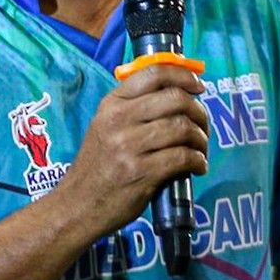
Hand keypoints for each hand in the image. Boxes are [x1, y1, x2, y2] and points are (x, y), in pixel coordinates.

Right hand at [49, 64, 208, 243]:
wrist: (77, 206)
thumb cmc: (97, 167)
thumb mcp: (105, 127)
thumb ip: (134, 109)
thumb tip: (178, 96)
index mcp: (112, 104)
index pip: (154, 74)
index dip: (183, 76)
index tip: (199, 86)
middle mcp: (119, 120)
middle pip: (176, 99)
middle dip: (199, 112)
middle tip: (203, 128)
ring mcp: (129, 146)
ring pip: (182, 128)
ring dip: (201, 140)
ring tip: (200, 150)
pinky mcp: (141, 172)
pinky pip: (182, 157)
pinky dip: (197, 161)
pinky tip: (197, 166)